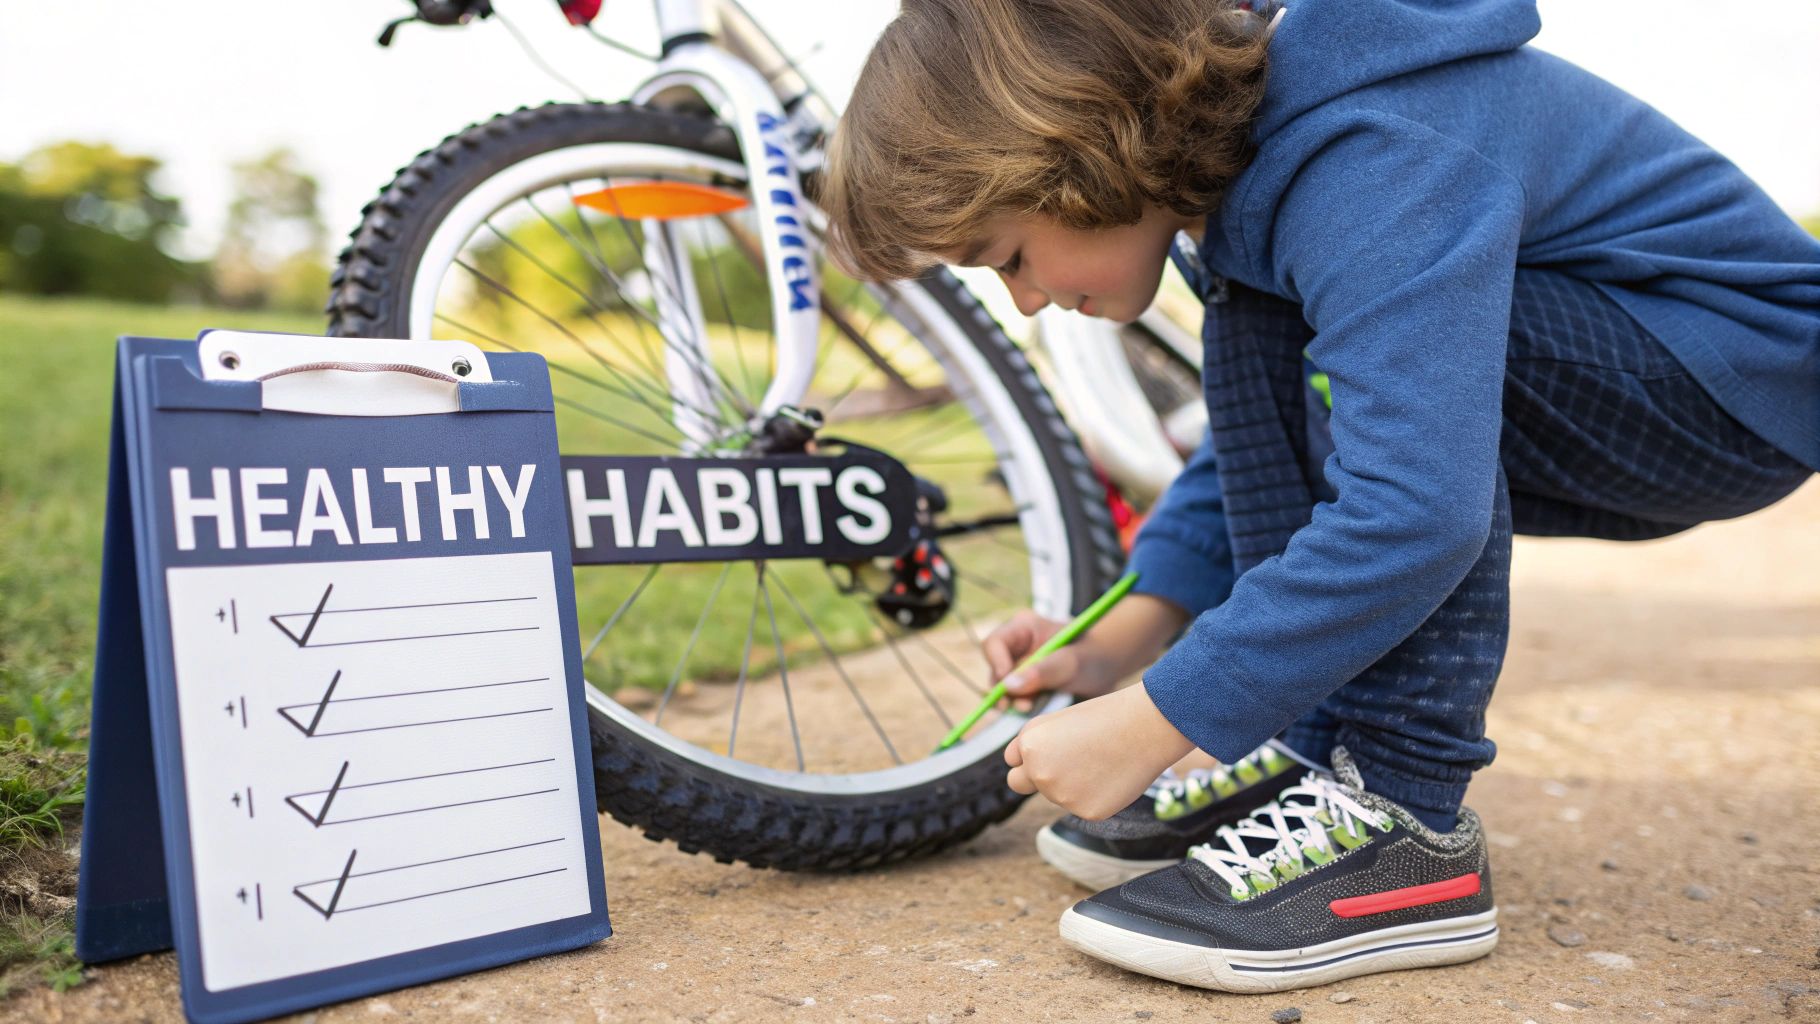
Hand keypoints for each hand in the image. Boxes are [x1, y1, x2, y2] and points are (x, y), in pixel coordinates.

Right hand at [982, 609, 1119, 712]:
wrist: (1109, 669)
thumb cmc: (1093, 655)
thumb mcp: (1071, 662)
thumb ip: (1042, 671)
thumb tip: (1007, 686)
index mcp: (1024, 629)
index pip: (993, 644)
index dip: (996, 664)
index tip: (1008, 686)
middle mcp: (1018, 647)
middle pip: (995, 670)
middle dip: (1005, 690)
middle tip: (1024, 705)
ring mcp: (1021, 668)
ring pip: (1003, 689)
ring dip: (1014, 701)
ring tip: (1031, 708)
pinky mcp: (1027, 686)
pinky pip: (1015, 699)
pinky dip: (1023, 706)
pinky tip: (1037, 709)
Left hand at [1002, 682, 1194, 819]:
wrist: (1145, 727)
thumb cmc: (1104, 717)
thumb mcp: (1056, 721)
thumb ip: (1033, 744)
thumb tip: (1018, 765)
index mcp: (1029, 746)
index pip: (1012, 763)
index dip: (1030, 756)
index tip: (1051, 749)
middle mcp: (1040, 774)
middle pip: (1021, 785)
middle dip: (1035, 778)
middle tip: (1066, 762)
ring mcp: (1063, 797)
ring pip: (1056, 795)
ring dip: (1071, 783)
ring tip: (1100, 760)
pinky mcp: (1087, 812)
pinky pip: (1082, 806)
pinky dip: (1095, 795)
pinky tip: (1112, 775)